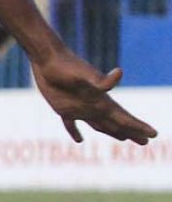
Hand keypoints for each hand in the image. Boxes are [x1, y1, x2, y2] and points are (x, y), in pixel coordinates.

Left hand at [31, 54, 155, 144]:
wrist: (47, 58)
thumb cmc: (66, 66)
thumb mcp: (84, 74)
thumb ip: (102, 80)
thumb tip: (120, 72)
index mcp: (101, 100)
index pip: (124, 117)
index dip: (138, 127)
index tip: (154, 134)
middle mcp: (93, 105)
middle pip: (115, 123)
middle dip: (131, 133)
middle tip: (146, 142)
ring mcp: (78, 107)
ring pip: (98, 124)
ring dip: (111, 131)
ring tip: (123, 138)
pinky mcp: (62, 107)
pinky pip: (70, 124)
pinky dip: (74, 131)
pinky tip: (79, 140)